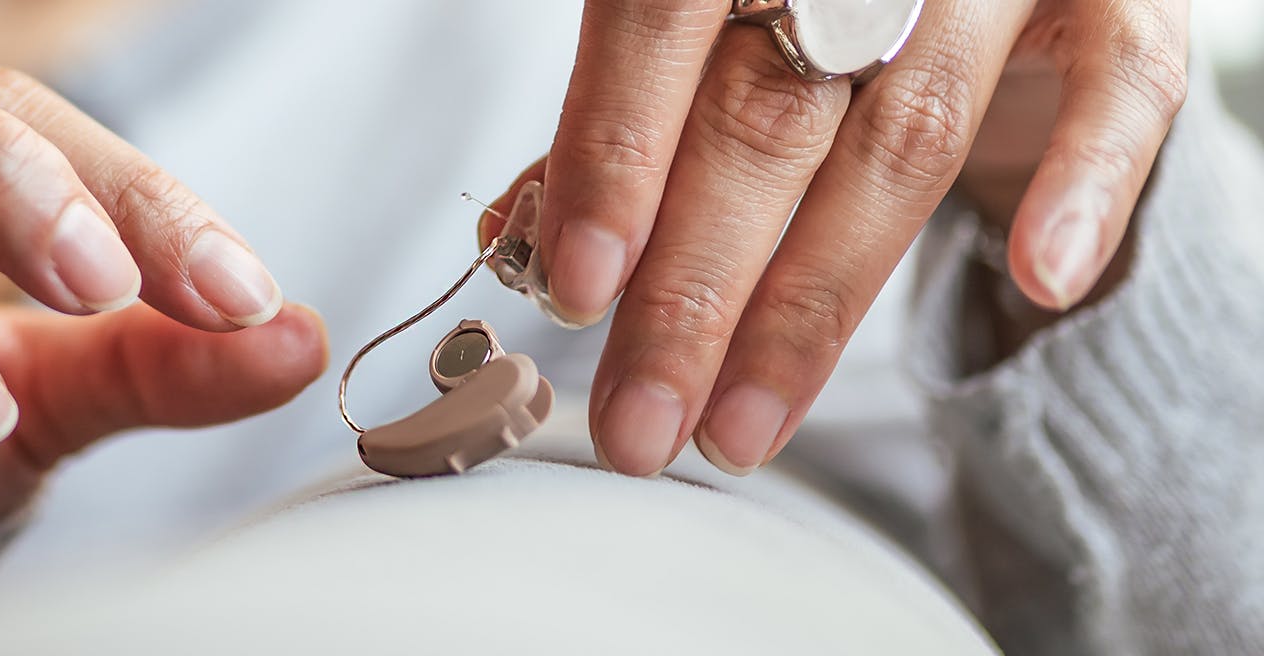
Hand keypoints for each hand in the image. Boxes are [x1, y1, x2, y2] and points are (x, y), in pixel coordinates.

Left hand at [479, 0, 1187, 475]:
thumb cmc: (826, 28)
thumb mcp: (717, 56)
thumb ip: (627, 133)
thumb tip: (516, 235)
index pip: (655, 27)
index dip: (613, 159)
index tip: (577, 290)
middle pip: (767, 116)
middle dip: (692, 287)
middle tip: (639, 416)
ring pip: (903, 138)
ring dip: (812, 304)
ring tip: (737, 425)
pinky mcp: (1119, 5)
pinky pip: (1122, 87)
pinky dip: (1081, 184)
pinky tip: (1037, 278)